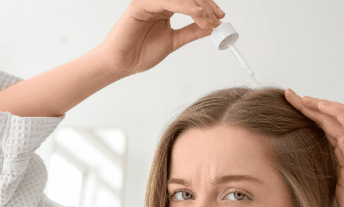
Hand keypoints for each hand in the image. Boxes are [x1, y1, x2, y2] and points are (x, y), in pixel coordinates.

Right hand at [97, 0, 224, 76]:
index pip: (191, 0)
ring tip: (209, 20)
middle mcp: (159, 2)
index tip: (220, 18)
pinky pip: (168, 1)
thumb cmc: (140, 53)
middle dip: (207, 5)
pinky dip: (186, 6)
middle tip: (217, 19)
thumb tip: (211, 27)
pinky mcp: (141, 5)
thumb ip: (191, 32)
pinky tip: (198, 14)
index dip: (208, 6)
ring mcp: (150, 1)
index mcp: (165, 8)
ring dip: (199, 6)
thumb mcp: (173, 41)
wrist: (122, 64)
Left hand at [284, 89, 343, 206]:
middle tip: (288, 95)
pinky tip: (320, 105)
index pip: (322, 128)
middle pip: (327, 117)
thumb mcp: (327, 186)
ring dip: (320, 103)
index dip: (306, 116)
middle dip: (307, 105)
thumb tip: (294, 174)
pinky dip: (335, 110)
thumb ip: (318, 174)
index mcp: (340, 153)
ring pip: (338, 114)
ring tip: (302, 98)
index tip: (287, 108)